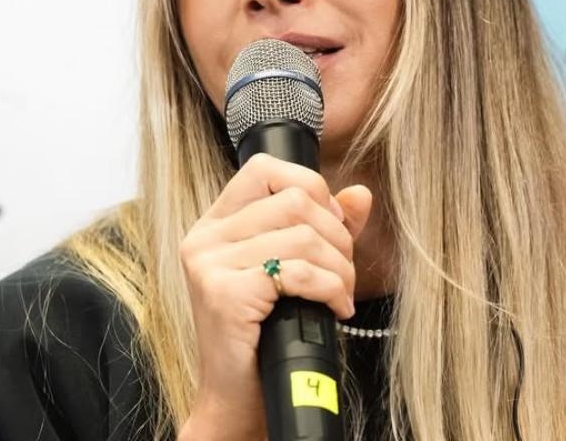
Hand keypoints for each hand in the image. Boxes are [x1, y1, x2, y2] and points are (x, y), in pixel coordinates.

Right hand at [178, 154, 372, 439]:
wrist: (241, 396)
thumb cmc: (267, 332)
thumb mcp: (295, 270)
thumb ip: (325, 227)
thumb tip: (360, 194)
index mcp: (216, 223)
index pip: (265, 168)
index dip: (311, 187)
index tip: (330, 226)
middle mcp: (205, 237)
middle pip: (294, 200)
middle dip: (337, 235)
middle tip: (343, 271)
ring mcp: (209, 265)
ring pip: (302, 236)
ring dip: (339, 268)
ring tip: (341, 294)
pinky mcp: (224, 294)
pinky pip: (297, 272)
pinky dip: (330, 289)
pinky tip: (334, 308)